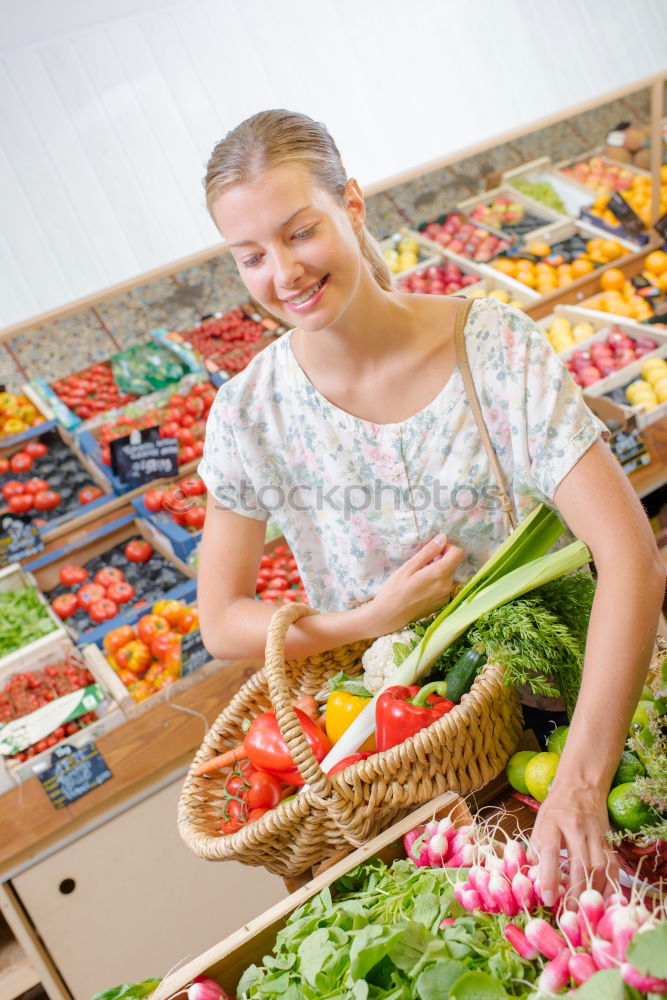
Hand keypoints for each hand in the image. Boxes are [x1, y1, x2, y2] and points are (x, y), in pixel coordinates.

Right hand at [366, 533, 464, 635]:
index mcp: (440, 574)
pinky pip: (444, 587)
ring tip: (419, 577)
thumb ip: (428, 552)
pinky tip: (420, 588)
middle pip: (453, 564)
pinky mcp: (441, 604)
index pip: (458, 553)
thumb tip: (443, 538)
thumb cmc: (394, 590)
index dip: (447, 548)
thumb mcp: (408, 567)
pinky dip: (436, 583)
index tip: (433, 551)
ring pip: (448, 575)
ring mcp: (445, 596)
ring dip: (438, 572)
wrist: (388, 617)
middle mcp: (447, 586)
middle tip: (421, 565)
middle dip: (440, 560)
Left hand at [529, 777, 617, 903]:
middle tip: (570, 914)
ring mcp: (595, 834)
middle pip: (579, 863)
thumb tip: (531, 880)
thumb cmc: (556, 809)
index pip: (550, 850)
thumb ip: (535, 850)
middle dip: (575, 892)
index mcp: (553, 822)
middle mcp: (575, 827)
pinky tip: (602, 899)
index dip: (549, 876)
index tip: (548, 898)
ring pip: (598, 867)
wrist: (581, 785)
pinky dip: (608, 886)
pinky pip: (612, 867)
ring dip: (592, 892)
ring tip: (584, 910)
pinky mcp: (608, 841)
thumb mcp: (539, 824)